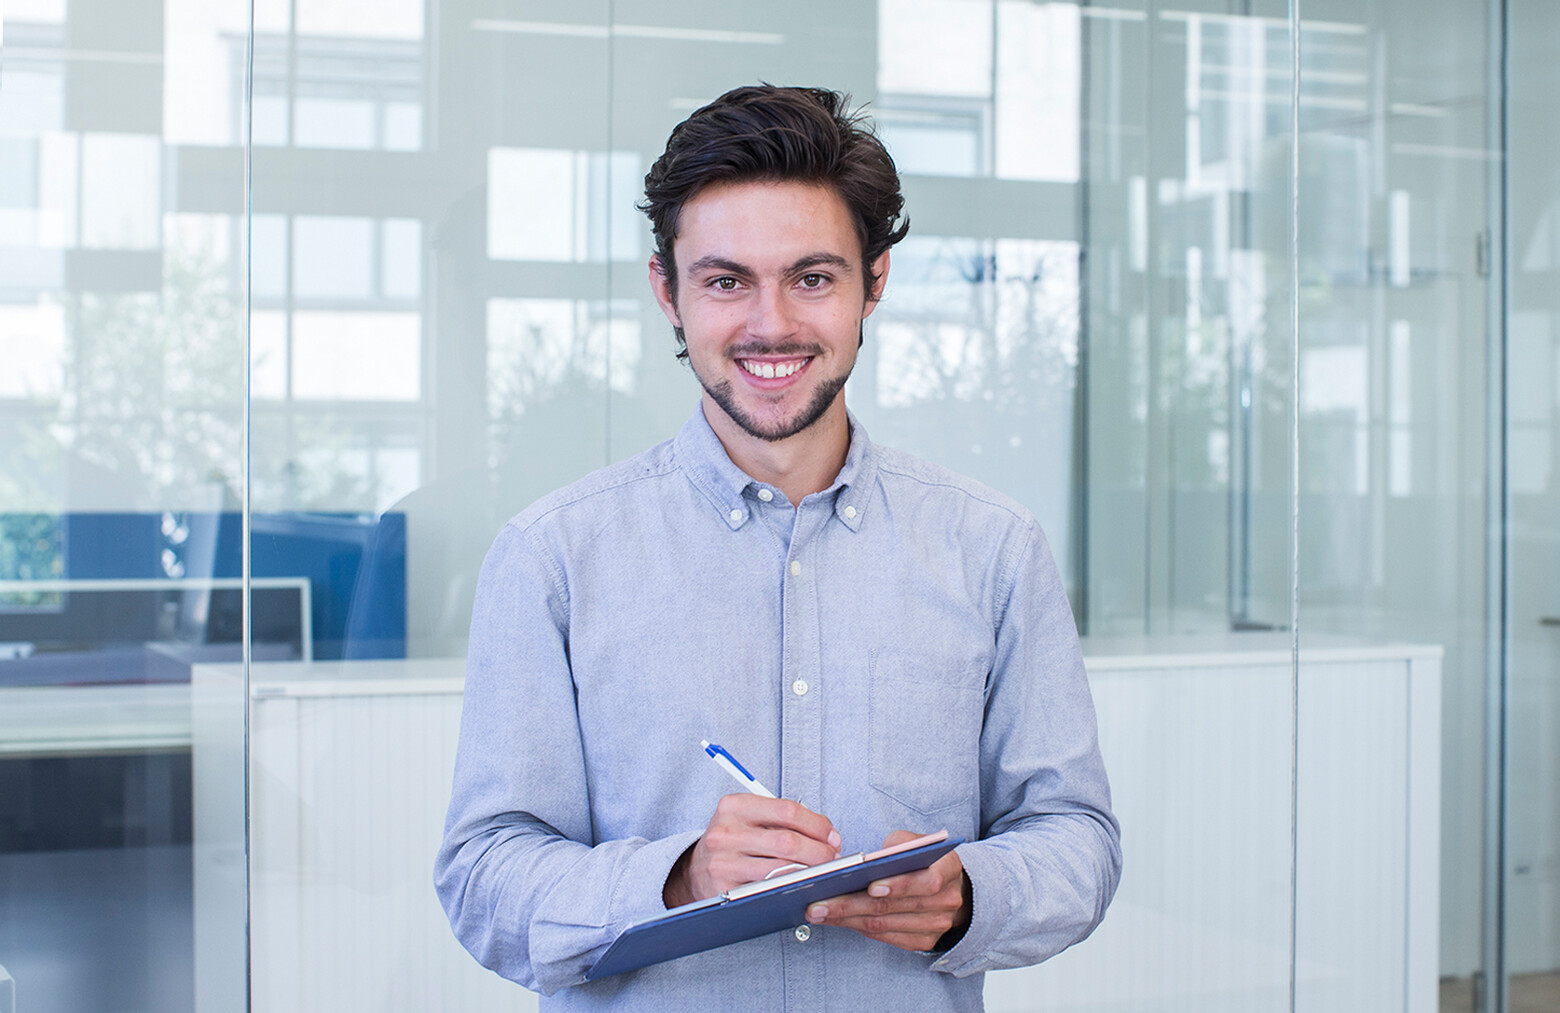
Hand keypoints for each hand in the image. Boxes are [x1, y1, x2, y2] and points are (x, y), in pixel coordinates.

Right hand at [664, 795, 840, 907]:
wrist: (693, 871)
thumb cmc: (731, 842)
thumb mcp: (749, 819)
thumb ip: (784, 819)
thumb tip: (828, 834)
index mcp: (734, 806)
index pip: (787, 810)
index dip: (817, 824)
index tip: (832, 836)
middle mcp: (725, 832)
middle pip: (788, 841)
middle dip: (819, 851)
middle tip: (833, 858)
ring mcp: (723, 862)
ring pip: (781, 868)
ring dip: (810, 872)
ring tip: (822, 872)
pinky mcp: (724, 890)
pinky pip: (768, 890)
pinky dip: (791, 888)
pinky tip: (801, 886)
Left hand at [804, 830, 969, 951]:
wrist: (954, 889)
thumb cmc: (928, 860)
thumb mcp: (920, 841)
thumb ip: (899, 844)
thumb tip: (870, 860)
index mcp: (947, 871)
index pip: (924, 882)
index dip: (897, 885)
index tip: (869, 886)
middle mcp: (944, 902)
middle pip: (892, 907)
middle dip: (851, 904)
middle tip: (819, 902)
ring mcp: (934, 926)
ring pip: (883, 924)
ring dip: (846, 919)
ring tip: (817, 911)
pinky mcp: (921, 942)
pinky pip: (883, 935)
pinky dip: (855, 926)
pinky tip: (835, 919)